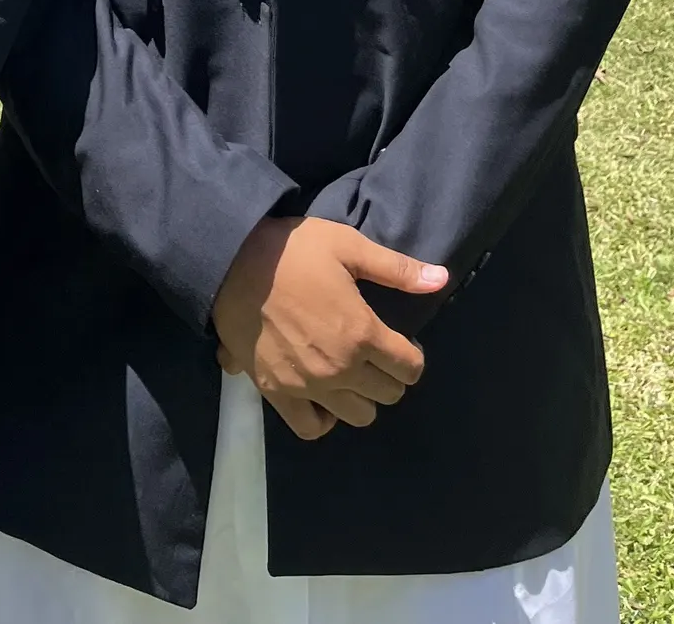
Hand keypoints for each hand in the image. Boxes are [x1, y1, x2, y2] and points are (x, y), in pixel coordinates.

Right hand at [212, 218, 446, 440]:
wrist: (231, 261)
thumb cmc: (293, 251)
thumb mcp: (348, 246)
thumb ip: (396, 268)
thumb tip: (442, 279)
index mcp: (363, 333)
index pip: (411, 368)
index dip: (412, 355)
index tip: (402, 343)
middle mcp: (341, 369)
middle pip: (388, 394)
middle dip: (390, 375)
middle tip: (376, 354)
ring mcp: (309, 386)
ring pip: (358, 416)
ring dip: (362, 397)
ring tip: (350, 373)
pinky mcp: (278, 394)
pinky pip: (312, 428)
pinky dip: (324, 419)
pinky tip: (323, 396)